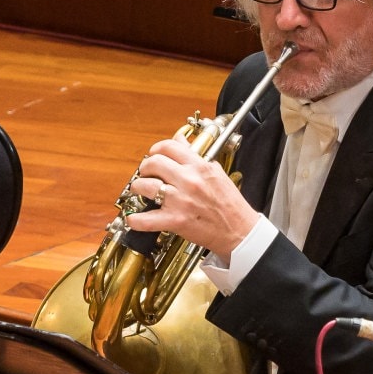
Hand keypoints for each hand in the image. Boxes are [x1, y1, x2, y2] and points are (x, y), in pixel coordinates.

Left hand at [126, 135, 260, 258]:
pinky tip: (134, 218)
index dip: (156, 149)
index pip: (170, 146)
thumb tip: (182, 143)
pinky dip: (136, 220)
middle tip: (146, 173)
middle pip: (154, 163)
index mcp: (200, 167)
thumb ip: (197, 158)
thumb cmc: (231, 205)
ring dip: (137, 187)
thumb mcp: (217, 173)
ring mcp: (181, 201)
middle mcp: (189, 181)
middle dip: (145, 167)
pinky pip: (147, 219)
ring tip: (139, 190)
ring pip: (146, 186)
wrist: (239, 231)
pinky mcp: (176, 221)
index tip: (154, 155)